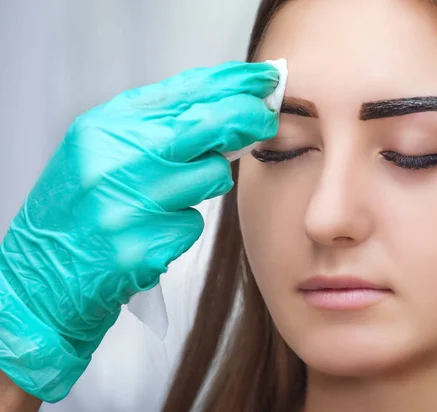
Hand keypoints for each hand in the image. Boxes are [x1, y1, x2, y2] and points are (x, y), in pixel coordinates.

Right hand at [0, 61, 279, 401]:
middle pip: (205, 124)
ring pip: (210, 177)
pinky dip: (180, 228)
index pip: (181, 92)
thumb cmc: (75, 212)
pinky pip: (193, 225)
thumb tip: (222, 110)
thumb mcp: (101, 153)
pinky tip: (149, 235)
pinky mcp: (143, 248)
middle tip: (266, 118)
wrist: (39, 279)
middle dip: (246, 117)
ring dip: (203, 186)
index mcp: (103, 129)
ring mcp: (129, 205)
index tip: (263, 81)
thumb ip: (154, 128)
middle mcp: (114, 160)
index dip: (231, 83)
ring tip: (164, 200)